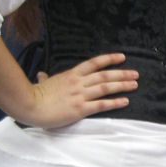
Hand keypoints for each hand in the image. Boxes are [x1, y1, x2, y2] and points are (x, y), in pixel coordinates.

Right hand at [23, 53, 138, 128]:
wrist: (30, 105)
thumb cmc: (35, 94)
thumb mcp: (43, 83)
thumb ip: (45, 79)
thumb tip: (41, 75)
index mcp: (71, 75)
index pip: (94, 63)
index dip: (109, 59)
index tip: (122, 57)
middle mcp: (78, 82)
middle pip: (105, 75)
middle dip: (122, 74)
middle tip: (136, 74)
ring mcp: (80, 95)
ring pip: (106, 87)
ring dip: (122, 86)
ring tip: (135, 85)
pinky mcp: (80, 109)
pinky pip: (101, 104)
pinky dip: (114, 102)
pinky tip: (125, 101)